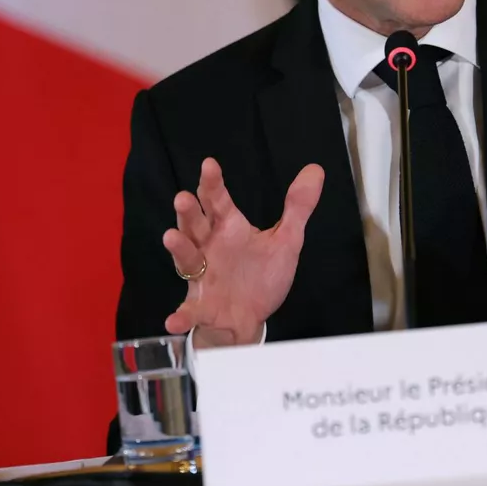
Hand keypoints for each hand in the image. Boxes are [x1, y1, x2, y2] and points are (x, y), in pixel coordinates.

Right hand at [162, 158, 323, 347]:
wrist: (250, 319)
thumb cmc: (260, 275)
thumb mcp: (285, 240)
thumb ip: (298, 207)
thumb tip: (316, 170)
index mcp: (228, 229)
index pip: (217, 201)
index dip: (212, 183)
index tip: (209, 165)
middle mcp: (209, 248)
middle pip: (195, 225)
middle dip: (188, 212)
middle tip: (183, 198)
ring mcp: (202, 277)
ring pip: (187, 259)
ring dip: (178, 248)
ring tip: (171, 237)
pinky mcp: (202, 307)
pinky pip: (189, 311)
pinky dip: (181, 316)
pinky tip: (174, 320)